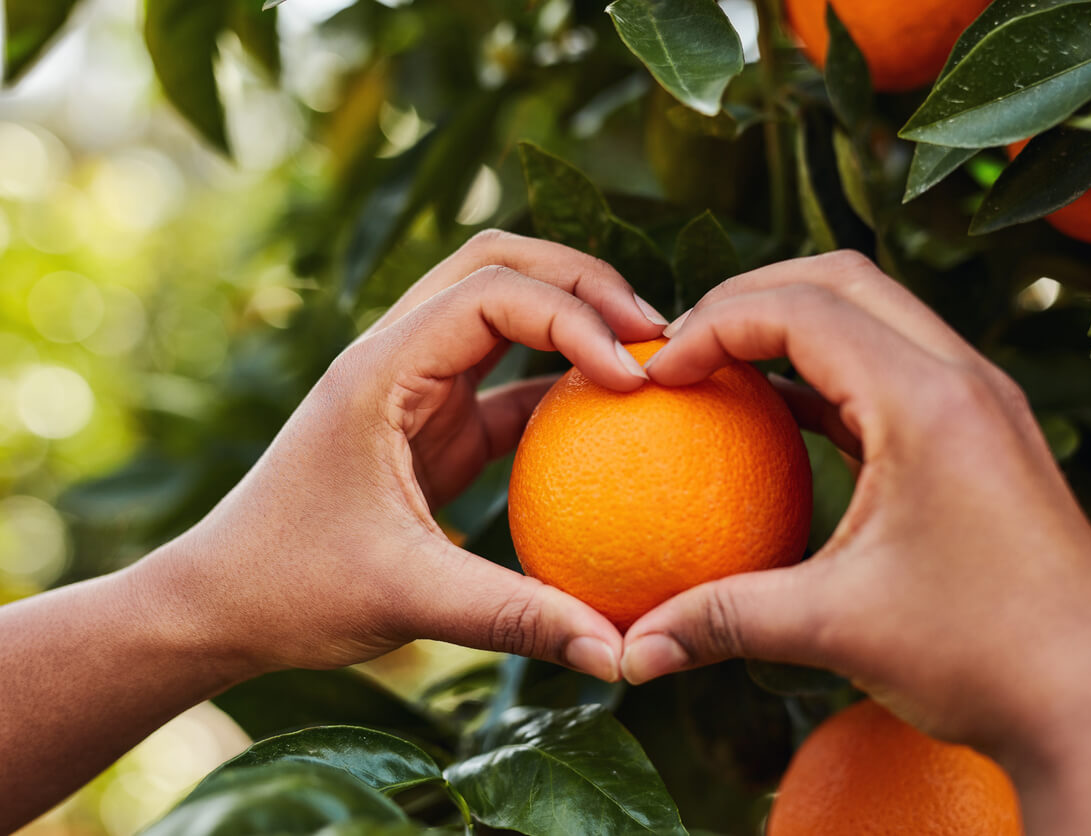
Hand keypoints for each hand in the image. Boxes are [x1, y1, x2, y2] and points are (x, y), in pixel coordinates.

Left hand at [134, 230, 664, 680]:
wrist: (219, 602)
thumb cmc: (291, 588)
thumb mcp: (408, 599)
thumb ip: (517, 617)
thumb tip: (620, 655)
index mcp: (381, 369)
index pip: (491, 293)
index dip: (573, 319)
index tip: (633, 380)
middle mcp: (397, 355)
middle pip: (500, 262)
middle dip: (583, 281)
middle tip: (657, 334)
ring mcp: (414, 383)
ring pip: (503, 304)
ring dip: (573, 317)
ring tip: (646, 359)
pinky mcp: (431, 421)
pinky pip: (507, 379)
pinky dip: (560, 383)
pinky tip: (613, 421)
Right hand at [621, 252, 1090, 833]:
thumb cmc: (982, 658)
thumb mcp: (834, 629)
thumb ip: (722, 619)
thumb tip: (632, 650)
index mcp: (930, 402)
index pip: (803, 309)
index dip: (716, 324)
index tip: (658, 372)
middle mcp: (965, 379)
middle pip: (842, 278)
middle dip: (751, 296)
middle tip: (684, 345)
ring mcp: (983, 403)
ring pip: (876, 313)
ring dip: (796, 324)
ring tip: (725, 369)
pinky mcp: (985, 434)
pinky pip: (896, 367)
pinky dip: (831, 372)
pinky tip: (783, 419)